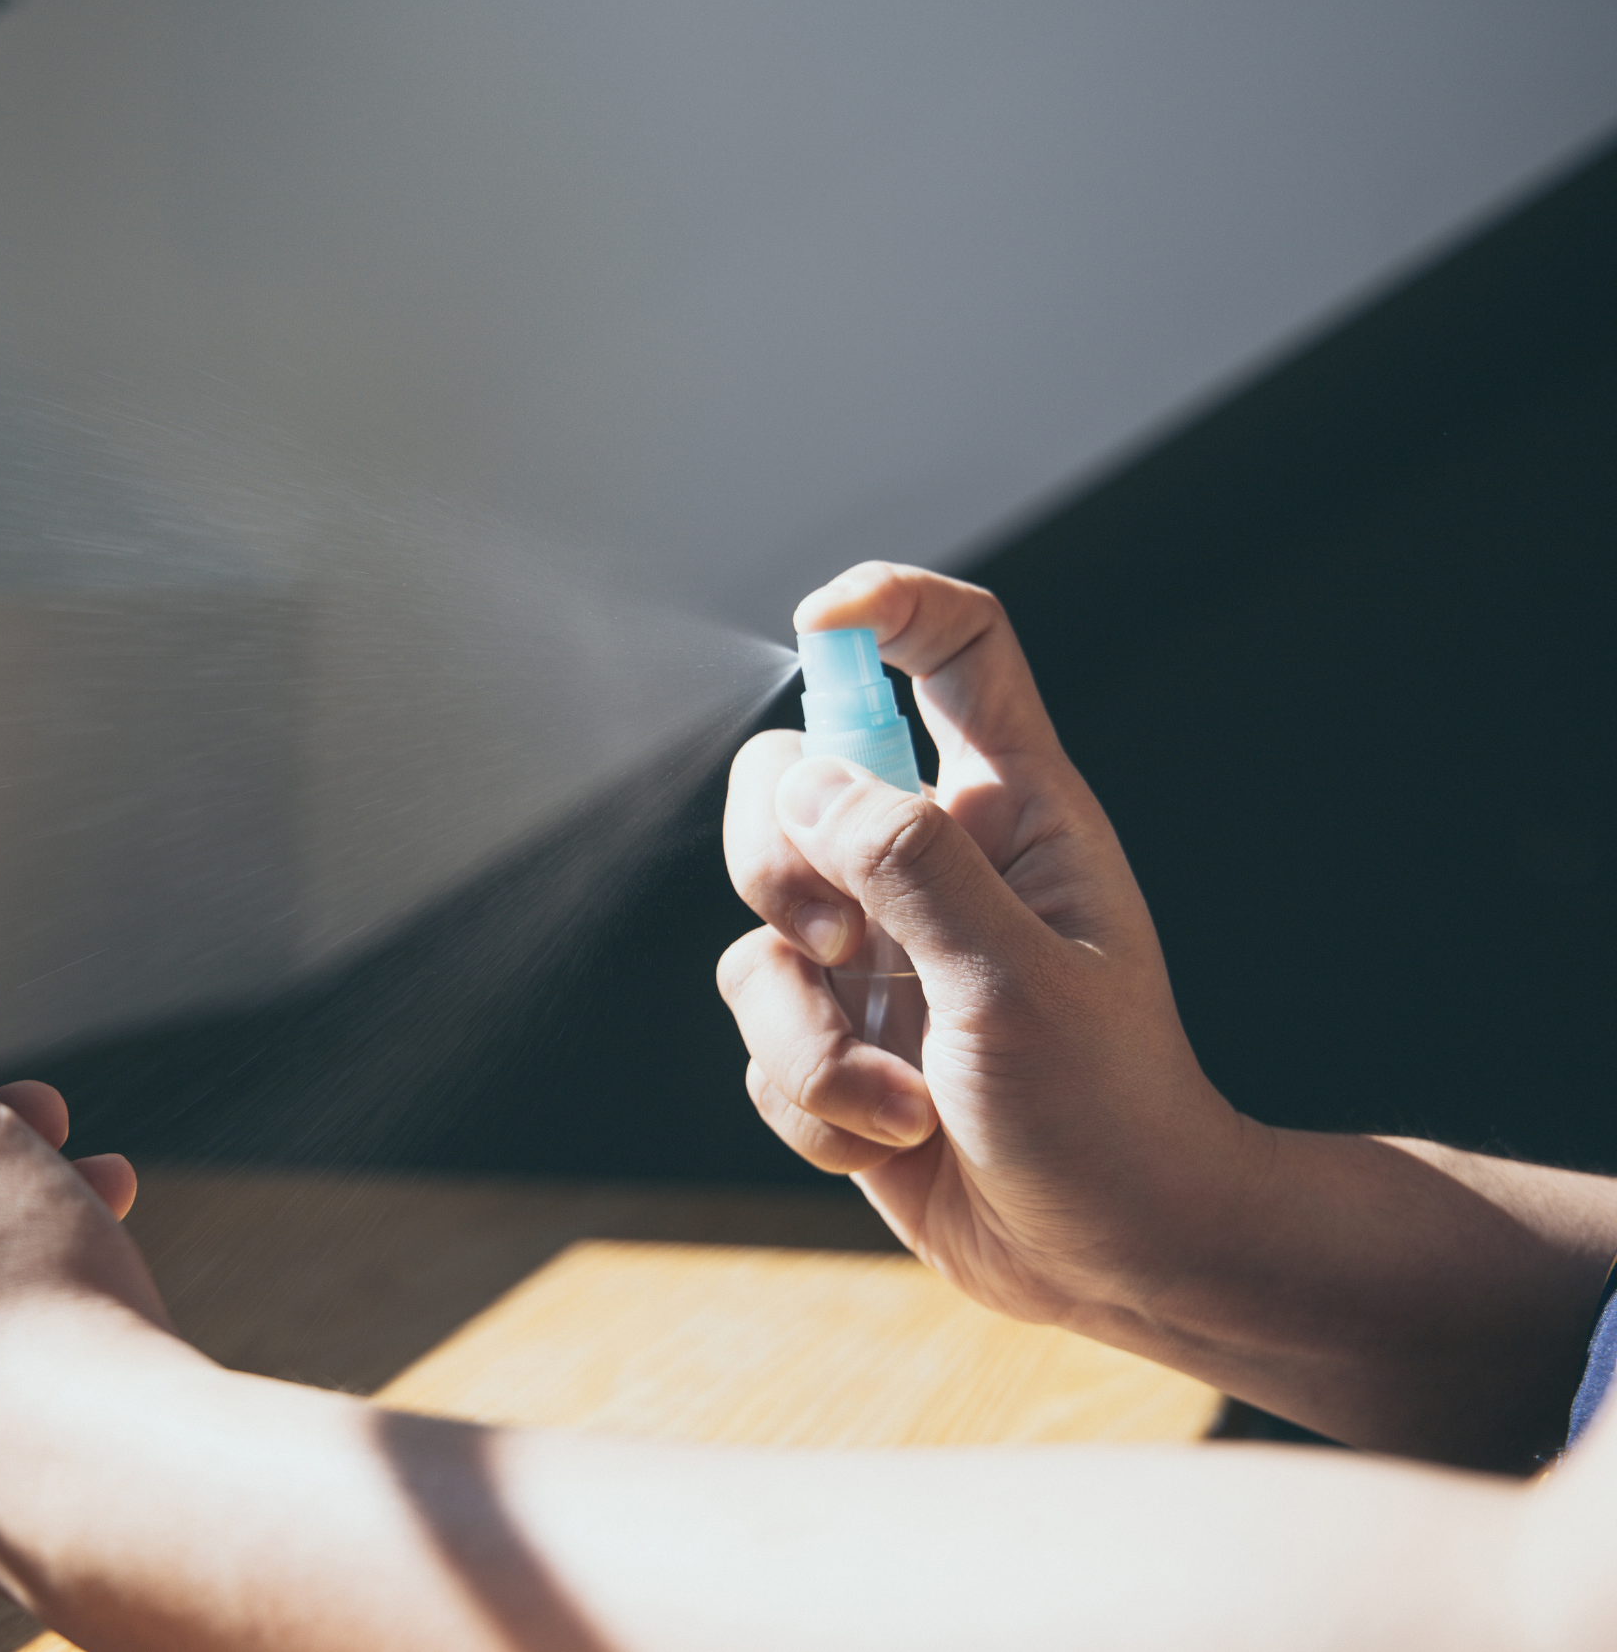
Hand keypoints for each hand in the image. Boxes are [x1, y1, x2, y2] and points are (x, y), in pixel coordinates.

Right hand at [718, 563, 1245, 1329]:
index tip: (816, 628)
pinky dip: (809, 1100)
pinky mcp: (838, 1040)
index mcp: (1012, 812)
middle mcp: (934, 866)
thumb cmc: (1108, 1112)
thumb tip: (803, 780)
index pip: (955, 652)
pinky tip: (889, 1140)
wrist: (1115, 1261)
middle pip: (791, 780)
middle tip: (844, 947)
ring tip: (899, 1102)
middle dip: (777, 865)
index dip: (885, 609)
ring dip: (808, 1036)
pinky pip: (757, 1035)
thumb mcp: (1016, 980)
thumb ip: (910, 866)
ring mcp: (880, 955)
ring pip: (755, 931)